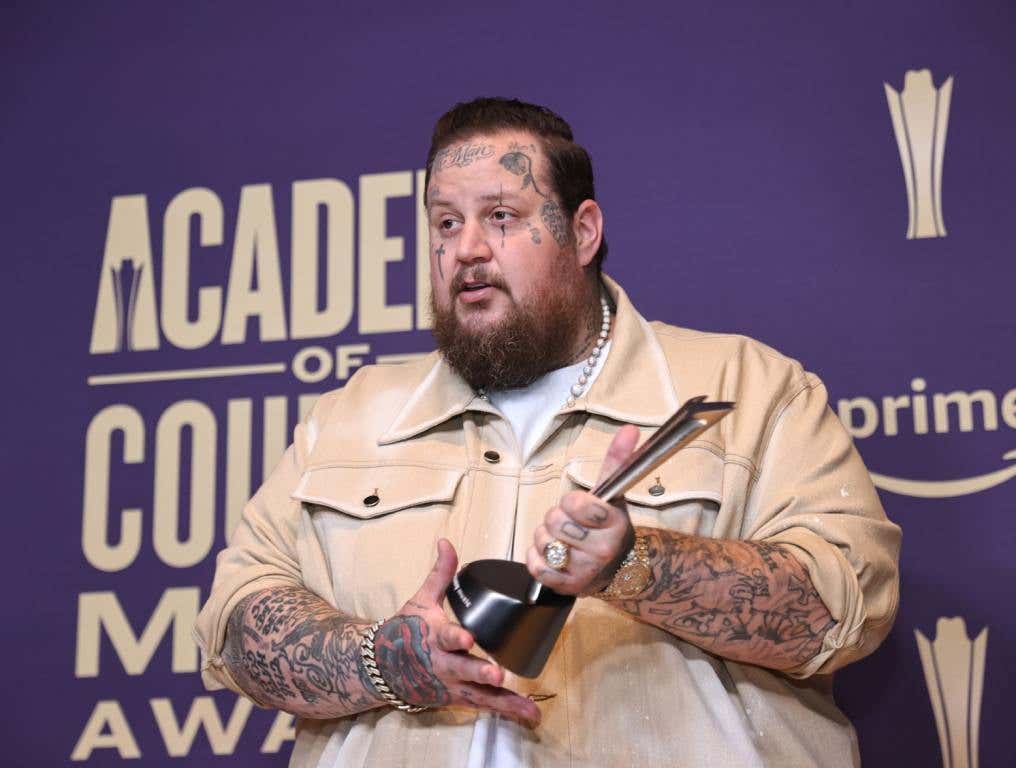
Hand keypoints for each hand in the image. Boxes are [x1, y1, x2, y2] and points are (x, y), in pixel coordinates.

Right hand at [373, 539, 540, 725]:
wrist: (381, 667)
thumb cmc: (405, 630)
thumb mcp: (421, 599)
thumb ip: (440, 573)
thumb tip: (446, 541)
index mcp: (433, 636)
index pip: (445, 637)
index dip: (456, 637)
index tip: (467, 638)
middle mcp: (441, 664)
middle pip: (461, 669)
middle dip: (478, 671)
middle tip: (496, 674)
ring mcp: (449, 685)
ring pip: (477, 693)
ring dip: (501, 699)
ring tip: (525, 705)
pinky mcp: (457, 699)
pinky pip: (485, 705)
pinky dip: (508, 710)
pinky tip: (531, 716)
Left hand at [526, 424, 639, 595]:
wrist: (621, 568)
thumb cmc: (610, 527)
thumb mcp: (615, 495)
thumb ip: (618, 460)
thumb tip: (629, 429)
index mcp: (615, 524)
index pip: (579, 504)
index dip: (571, 501)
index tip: (577, 504)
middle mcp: (603, 550)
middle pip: (556, 522)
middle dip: (556, 517)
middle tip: (569, 522)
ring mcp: (586, 570)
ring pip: (544, 542)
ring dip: (545, 537)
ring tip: (561, 538)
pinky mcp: (568, 587)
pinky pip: (536, 566)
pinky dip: (536, 556)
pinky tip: (551, 553)